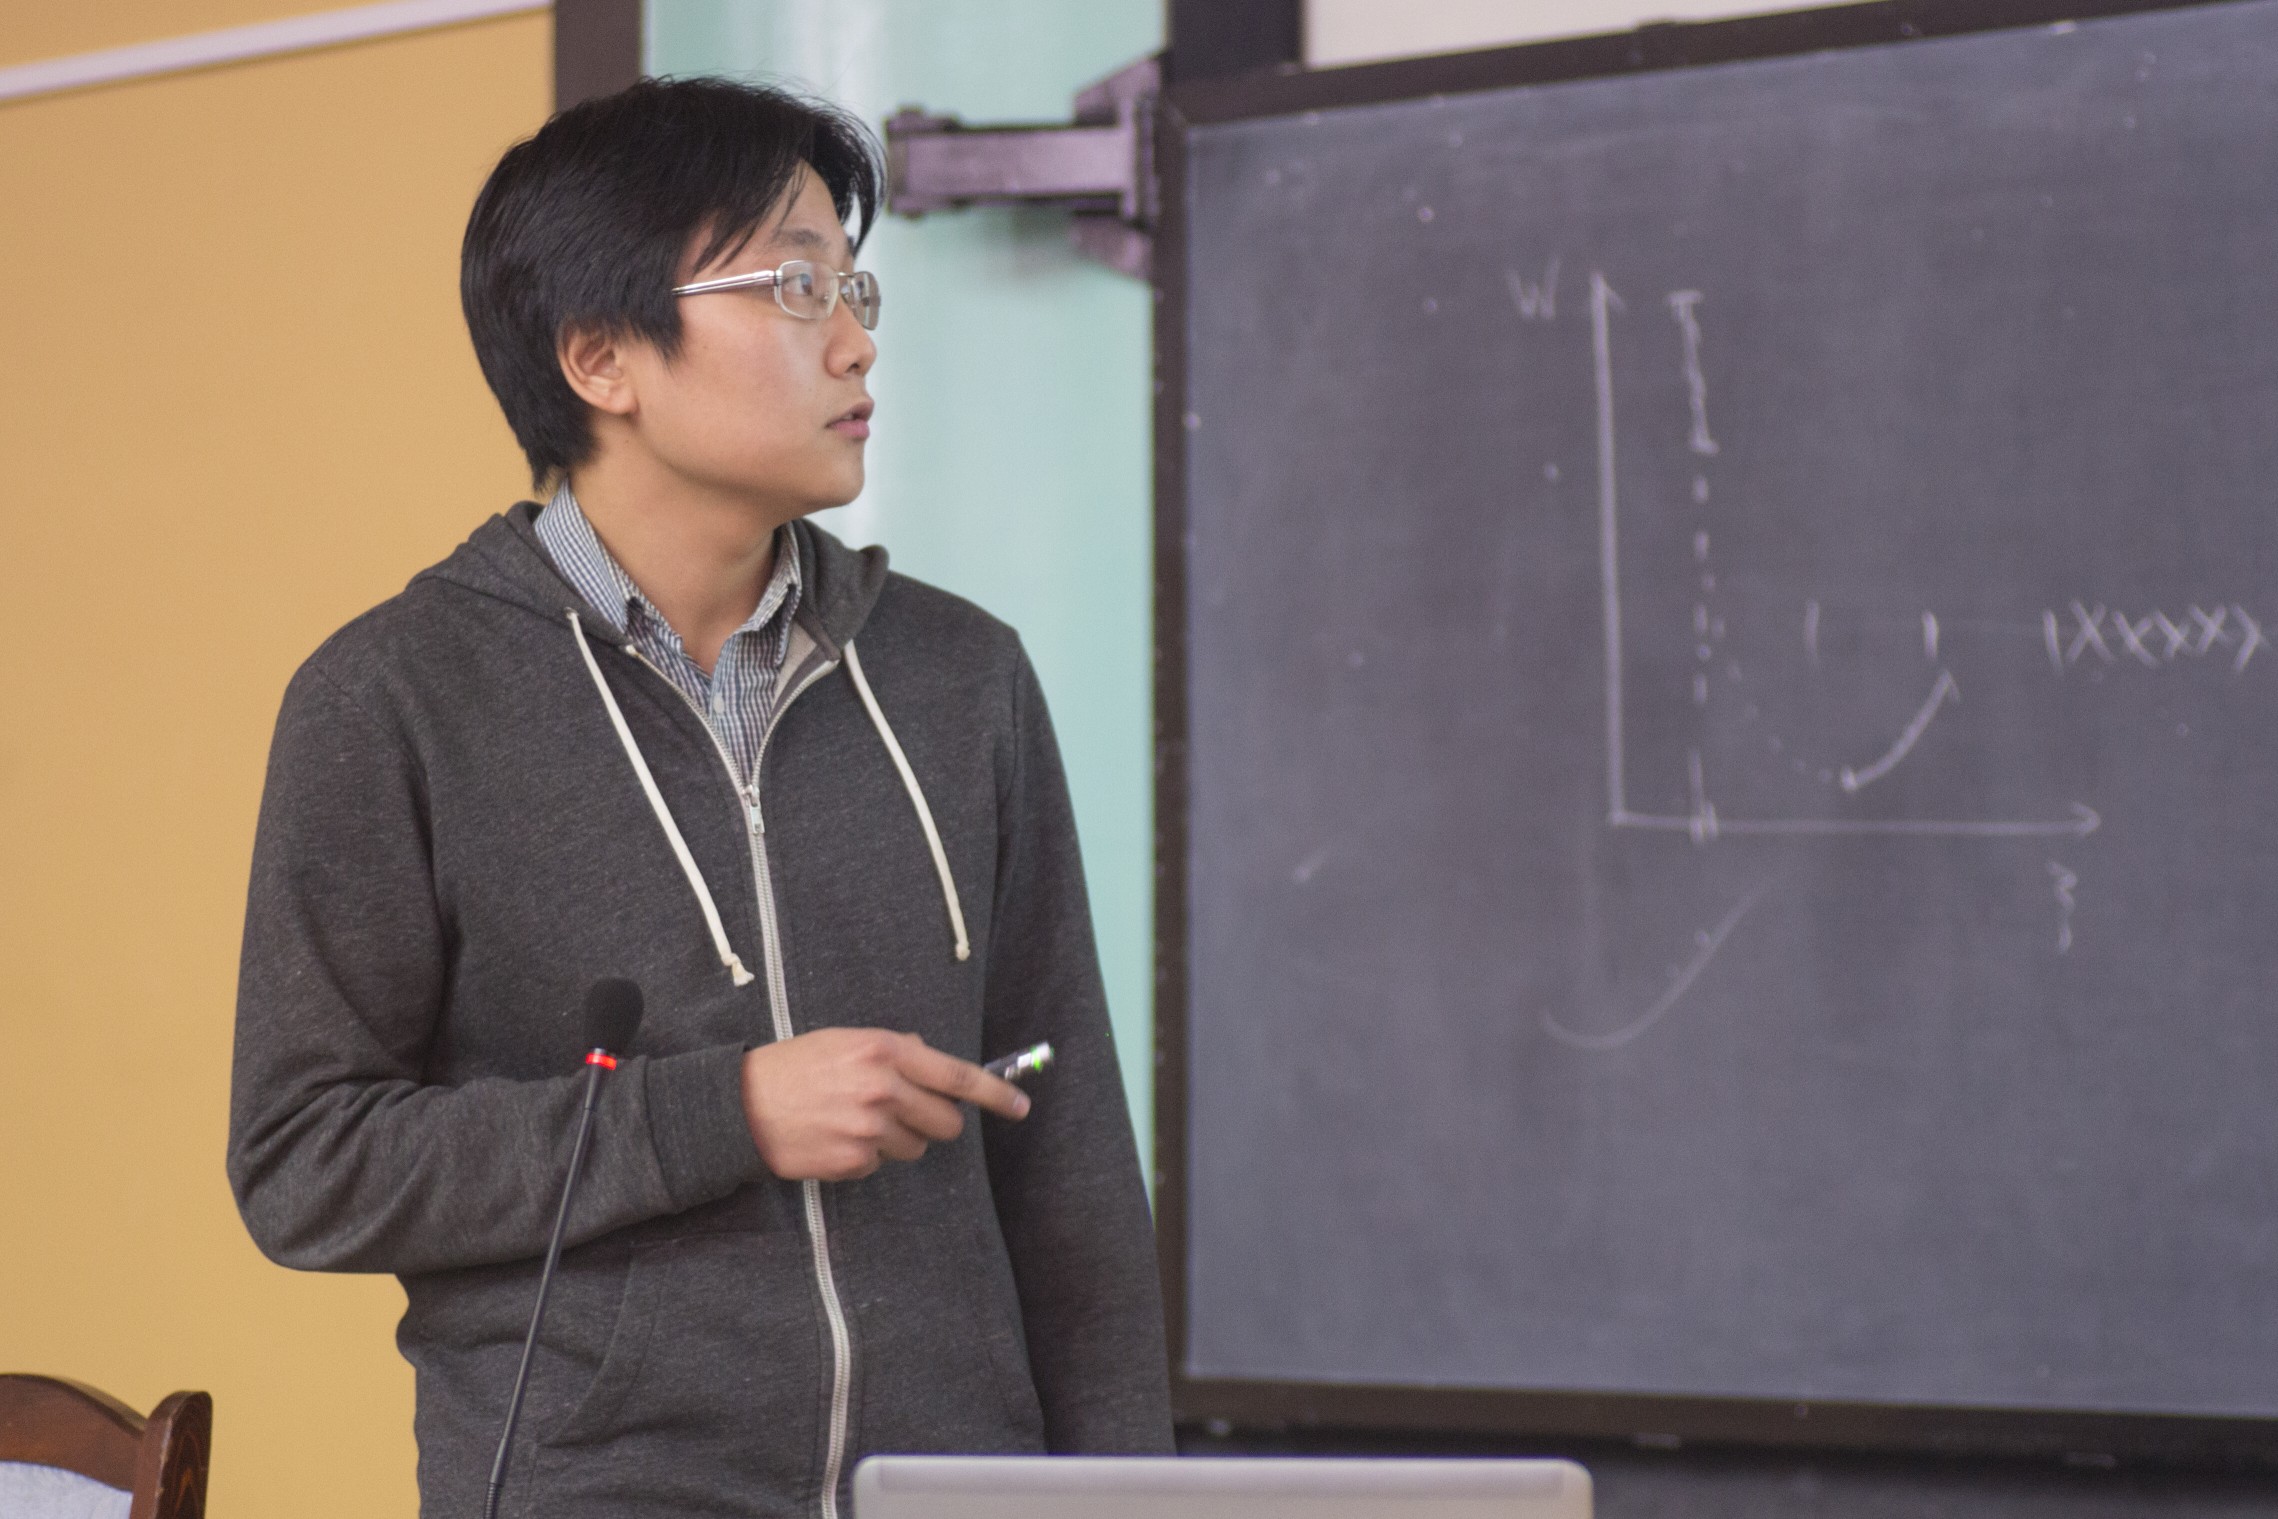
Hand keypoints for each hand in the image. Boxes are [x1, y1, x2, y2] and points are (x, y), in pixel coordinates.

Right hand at [739, 1028, 1029, 1181]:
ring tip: (854, 1120)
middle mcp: (882, 1089)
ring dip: (896, 1138)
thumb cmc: (795, 1066)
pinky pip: (881, 1164)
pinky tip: (836, 1137)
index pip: (956, 1076)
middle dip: (935, 1121)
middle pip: (945, 1122)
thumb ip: (896, 1050)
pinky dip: (865, 1155)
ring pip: (914, 1147)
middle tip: (905, 1112)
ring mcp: (868, 1129)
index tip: (1020, 1107)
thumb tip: (935, 1064)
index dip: (995, 1094)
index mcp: (884, 1050)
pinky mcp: (852, 1162)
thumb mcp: (846, 1040)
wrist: (738, 1106)